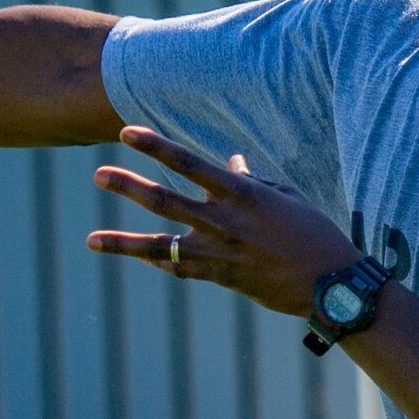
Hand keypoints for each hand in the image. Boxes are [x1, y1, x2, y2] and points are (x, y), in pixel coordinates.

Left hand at [88, 126, 359, 317]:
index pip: (189, 162)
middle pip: (165, 201)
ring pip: (160, 246)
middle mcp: (224, 222)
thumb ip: (251, 179)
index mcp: (242, 193)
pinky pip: (178, 269)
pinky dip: (157, 260)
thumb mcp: (283, 197)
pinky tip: (136, 255)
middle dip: (128, 187)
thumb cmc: (312, 233)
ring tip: (89, 240)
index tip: (126, 133)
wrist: (329, 284)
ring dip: (122, 242)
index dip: (156, 146)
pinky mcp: (219, 278)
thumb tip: (229, 162)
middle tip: (98, 175)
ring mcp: (218, 253)